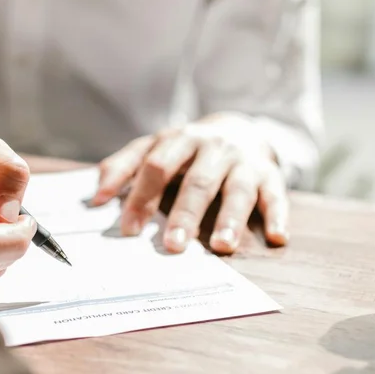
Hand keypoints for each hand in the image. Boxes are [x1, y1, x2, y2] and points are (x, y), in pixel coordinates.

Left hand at [92, 119, 288, 254]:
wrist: (241, 128)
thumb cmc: (189, 148)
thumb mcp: (155, 147)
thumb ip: (124, 166)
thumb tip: (96, 196)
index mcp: (180, 141)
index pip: (156, 167)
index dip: (141, 197)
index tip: (129, 229)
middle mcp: (214, 149)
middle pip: (197, 182)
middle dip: (184, 214)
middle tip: (173, 245)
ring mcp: (244, 162)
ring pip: (237, 191)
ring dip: (230, 219)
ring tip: (221, 246)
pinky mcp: (271, 176)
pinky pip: (277, 196)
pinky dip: (278, 217)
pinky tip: (277, 237)